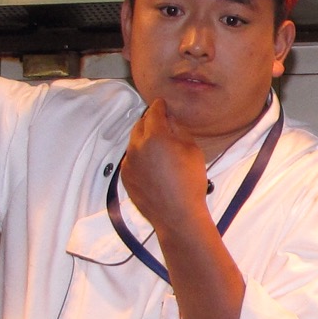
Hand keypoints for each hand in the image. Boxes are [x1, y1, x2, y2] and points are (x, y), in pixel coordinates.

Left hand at [120, 99, 211, 239]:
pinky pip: (131, 159)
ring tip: (157, 146)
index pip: (154, 112)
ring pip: (134, 142)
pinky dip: (139, 156)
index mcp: (155, 137)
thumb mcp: (192, 150)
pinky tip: (152, 165)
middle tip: (160, 123)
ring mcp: (128, 163)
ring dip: (143, 139)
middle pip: (140, 124)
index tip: (162, 104)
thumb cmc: (189, 183)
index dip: (159, 106)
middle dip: (150, 121)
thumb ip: (178, 130)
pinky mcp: (125, 177)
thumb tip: (170, 120)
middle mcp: (136, 147)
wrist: (177, 215)